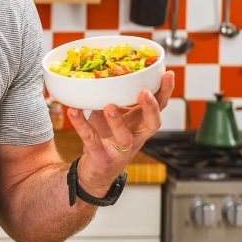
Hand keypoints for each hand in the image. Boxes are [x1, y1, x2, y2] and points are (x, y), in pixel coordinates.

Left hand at [67, 71, 174, 193]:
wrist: (94, 172)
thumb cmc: (107, 138)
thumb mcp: (115, 115)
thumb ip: (116, 98)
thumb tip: (108, 69)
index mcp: (140, 125)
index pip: (159, 107)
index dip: (166, 92)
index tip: (168, 73)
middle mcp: (135, 138)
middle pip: (152, 124)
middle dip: (151, 108)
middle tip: (145, 92)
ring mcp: (119, 150)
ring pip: (124, 138)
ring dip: (118, 122)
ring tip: (110, 106)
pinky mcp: (100, 156)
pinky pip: (91, 139)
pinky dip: (81, 124)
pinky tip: (73, 111)